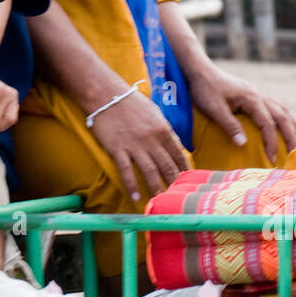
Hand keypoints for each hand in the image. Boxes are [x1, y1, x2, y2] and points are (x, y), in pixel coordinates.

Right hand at [87, 87, 190, 201]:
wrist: (106, 95)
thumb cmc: (131, 103)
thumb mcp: (155, 113)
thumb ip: (166, 131)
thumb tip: (177, 147)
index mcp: (163, 130)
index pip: (179, 155)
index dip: (185, 171)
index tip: (189, 183)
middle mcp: (152, 139)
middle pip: (167, 166)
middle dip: (174, 184)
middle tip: (178, 198)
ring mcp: (134, 145)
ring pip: (150, 172)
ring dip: (156, 188)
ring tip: (160, 201)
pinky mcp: (118, 149)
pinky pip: (126, 171)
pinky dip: (132, 186)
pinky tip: (135, 197)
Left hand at [189, 65, 295, 160]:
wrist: (200, 70)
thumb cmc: (205, 89)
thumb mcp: (214, 109)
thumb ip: (229, 125)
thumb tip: (243, 144)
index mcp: (252, 99)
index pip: (268, 124)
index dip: (272, 143)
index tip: (272, 159)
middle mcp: (259, 95)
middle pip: (283, 116)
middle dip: (292, 136)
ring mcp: (257, 94)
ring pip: (283, 110)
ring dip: (294, 126)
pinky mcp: (253, 95)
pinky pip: (276, 107)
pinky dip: (285, 118)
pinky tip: (287, 127)